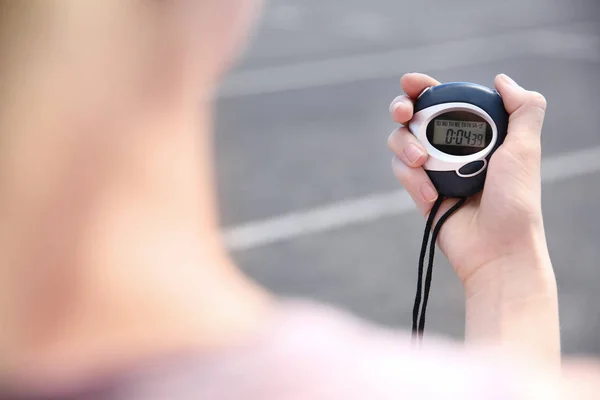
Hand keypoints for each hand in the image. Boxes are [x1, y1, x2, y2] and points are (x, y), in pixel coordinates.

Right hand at [388, 73, 550, 286]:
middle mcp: (452, 148)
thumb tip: (501, 79)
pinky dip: (411, 180)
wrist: (497, 250)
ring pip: (400, 142)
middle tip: (403, 113)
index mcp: (477, 133)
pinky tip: (431, 196)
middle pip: (413, 117)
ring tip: (420, 162)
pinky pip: (401, 172)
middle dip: (402, 109)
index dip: (424, 88)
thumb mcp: (526, 149)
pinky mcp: (419, 192)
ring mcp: (433, 170)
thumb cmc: (516, 201)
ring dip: (405, 146)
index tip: (412, 83)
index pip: (445, 101)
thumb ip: (523, 109)